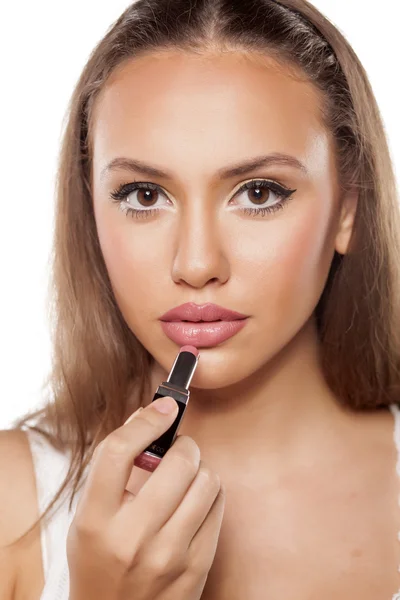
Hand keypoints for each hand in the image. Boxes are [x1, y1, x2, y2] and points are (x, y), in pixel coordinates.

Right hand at [67, 396, 225, 599]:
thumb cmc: (101, 559)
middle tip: (177, 450)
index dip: (146, 421)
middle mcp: (132, 539)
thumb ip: (114, 467)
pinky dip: (209, 492)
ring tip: (185, 478)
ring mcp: (169, 556)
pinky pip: (218, 505)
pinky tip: (195, 500)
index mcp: (96, 521)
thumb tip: (150, 415)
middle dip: (183, 446)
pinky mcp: (197, 567)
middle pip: (176, 463)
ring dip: (199, 468)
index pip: (117, 453)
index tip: (163, 407)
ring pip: (206, 480)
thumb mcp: (90, 516)